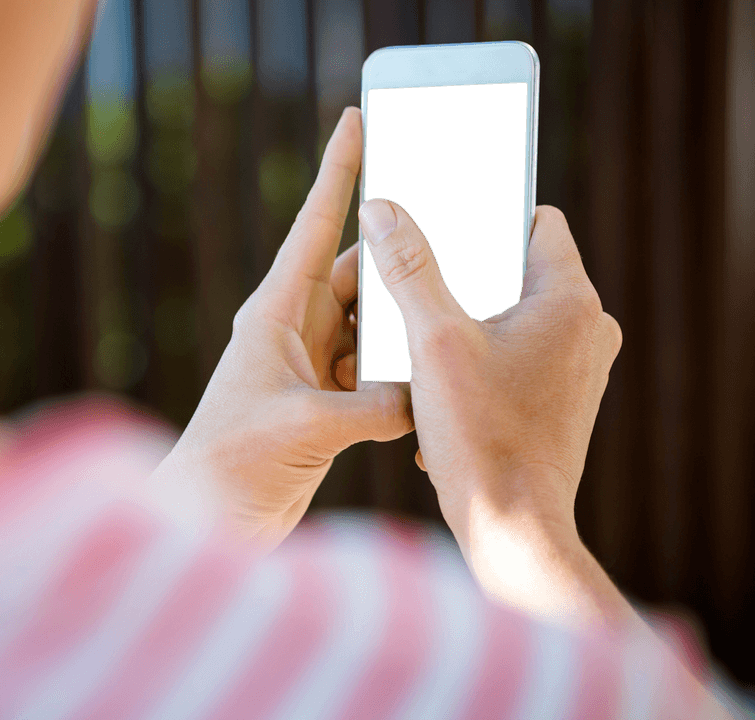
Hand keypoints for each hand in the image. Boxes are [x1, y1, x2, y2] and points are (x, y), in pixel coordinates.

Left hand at [151, 109, 410, 548]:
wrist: (209, 517)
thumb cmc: (233, 461)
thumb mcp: (307, 426)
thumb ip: (373, 407)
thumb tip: (425, 397)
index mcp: (275, 313)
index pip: (312, 227)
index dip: (337, 172)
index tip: (356, 122)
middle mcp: (294, 331)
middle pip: (353, 272)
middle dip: (393, 252)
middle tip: (445, 223)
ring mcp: (311, 366)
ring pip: (370, 323)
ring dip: (401, 320)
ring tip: (449, 303)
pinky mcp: (326, 402)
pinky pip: (375, 369)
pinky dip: (400, 369)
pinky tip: (430, 371)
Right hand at [359, 199, 624, 622]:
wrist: (512, 527)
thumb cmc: (479, 436)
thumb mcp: (432, 342)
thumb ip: (408, 270)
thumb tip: (382, 210)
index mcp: (568, 299)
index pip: (537, 220)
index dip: (487, 216)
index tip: (443, 224)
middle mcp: (587, 327)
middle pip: (518, 269)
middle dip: (465, 276)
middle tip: (416, 286)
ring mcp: (579, 366)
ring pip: (514, 315)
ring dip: (469, 322)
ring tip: (423, 343)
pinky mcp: (564, 398)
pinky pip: (520, 354)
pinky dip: (483, 359)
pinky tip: (442, 386)